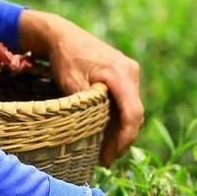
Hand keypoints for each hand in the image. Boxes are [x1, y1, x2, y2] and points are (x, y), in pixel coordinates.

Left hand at [18, 9, 143, 165]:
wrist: (61, 35)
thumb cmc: (65, 59)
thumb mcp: (73, 85)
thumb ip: (89, 108)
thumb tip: (96, 136)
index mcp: (121, 74)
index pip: (132, 113)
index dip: (124, 139)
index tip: (110, 157)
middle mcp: (131, 72)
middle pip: (134, 113)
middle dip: (122, 139)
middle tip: (105, 160)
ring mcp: (130, 72)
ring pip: (131, 109)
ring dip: (120, 130)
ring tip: (104, 151)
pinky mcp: (124, 74)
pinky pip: (126, 100)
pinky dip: (117, 118)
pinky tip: (105, 132)